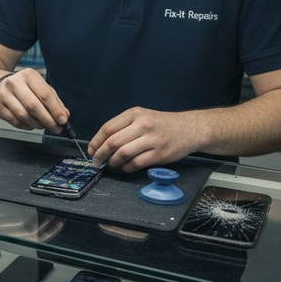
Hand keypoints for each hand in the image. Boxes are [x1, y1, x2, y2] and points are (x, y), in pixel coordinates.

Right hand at [0, 69, 69, 131]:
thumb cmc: (24, 87)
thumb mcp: (41, 87)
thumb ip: (54, 100)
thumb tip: (64, 115)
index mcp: (28, 75)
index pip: (45, 94)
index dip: (55, 109)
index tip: (63, 120)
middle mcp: (14, 83)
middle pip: (34, 106)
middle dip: (48, 120)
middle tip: (57, 128)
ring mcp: (4, 95)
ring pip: (24, 116)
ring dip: (38, 124)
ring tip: (45, 126)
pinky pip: (16, 122)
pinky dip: (27, 126)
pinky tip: (32, 124)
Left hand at [87, 107, 206, 171]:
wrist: (189, 128)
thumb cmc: (162, 124)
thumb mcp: (142, 116)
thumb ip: (124, 126)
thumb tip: (101, 143)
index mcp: (135, 113)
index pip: (108, 128)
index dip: (96, 141)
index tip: (91, 150)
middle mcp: (143, 124)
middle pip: (113, 142)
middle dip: (100, 154)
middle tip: (96, 161)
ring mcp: (152, 139)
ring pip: (123, 153)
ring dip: (113, 162)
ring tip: (111, 164)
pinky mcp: (159, 153)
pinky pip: (136, 163)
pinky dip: (126, 168)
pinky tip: (125, 167)